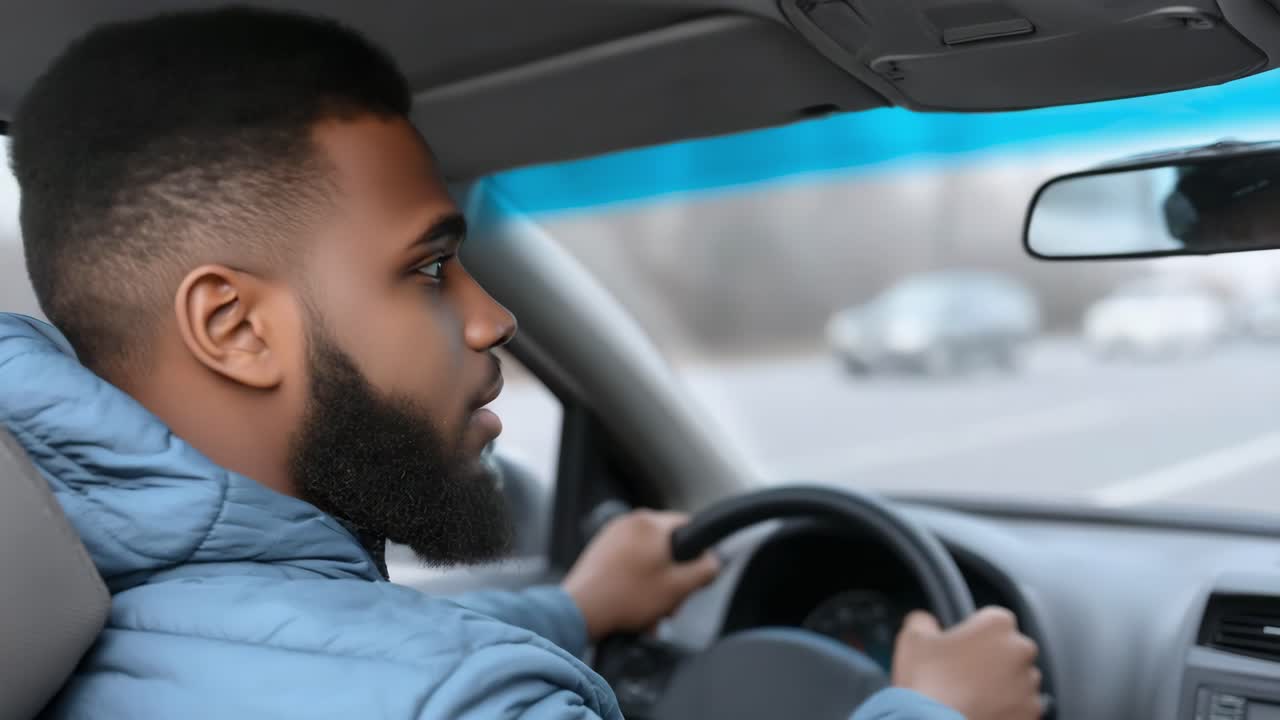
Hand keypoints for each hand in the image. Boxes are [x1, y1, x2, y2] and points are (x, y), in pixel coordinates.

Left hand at [562, 510, 719, 640]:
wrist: (581, 610)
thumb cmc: (628, 597)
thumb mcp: (679, 587)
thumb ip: (705, 570)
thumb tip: (713, 561)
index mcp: (651, 522)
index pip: (689, 526)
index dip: (697, 553)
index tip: (695, 576)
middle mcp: (630, 521)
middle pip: (667, 546)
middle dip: (673, 576)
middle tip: (671, 602)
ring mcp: (611, 535)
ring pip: (648, 558)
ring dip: (655, 585)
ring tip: (650, 611)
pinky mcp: (599, 550)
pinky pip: (628, 563)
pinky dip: (635, 583)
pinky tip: (634, 608)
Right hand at [891, 607, 1042, 719]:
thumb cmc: (927, 681)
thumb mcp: (912, 640)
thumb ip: (922, 621)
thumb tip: (925, 621)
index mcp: (998, 624)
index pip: (993, 620)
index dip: (974, 634)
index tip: (959, 648)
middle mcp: (1021, 651)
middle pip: (1009, 649)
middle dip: (991, 659)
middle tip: (963, 675)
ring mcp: (1030, 685)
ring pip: (1017, 680)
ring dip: (1000, 685)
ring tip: (970, 698)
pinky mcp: (1032, 714)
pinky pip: (1020, 707)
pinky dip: (1005, 710)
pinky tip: (980, 712)